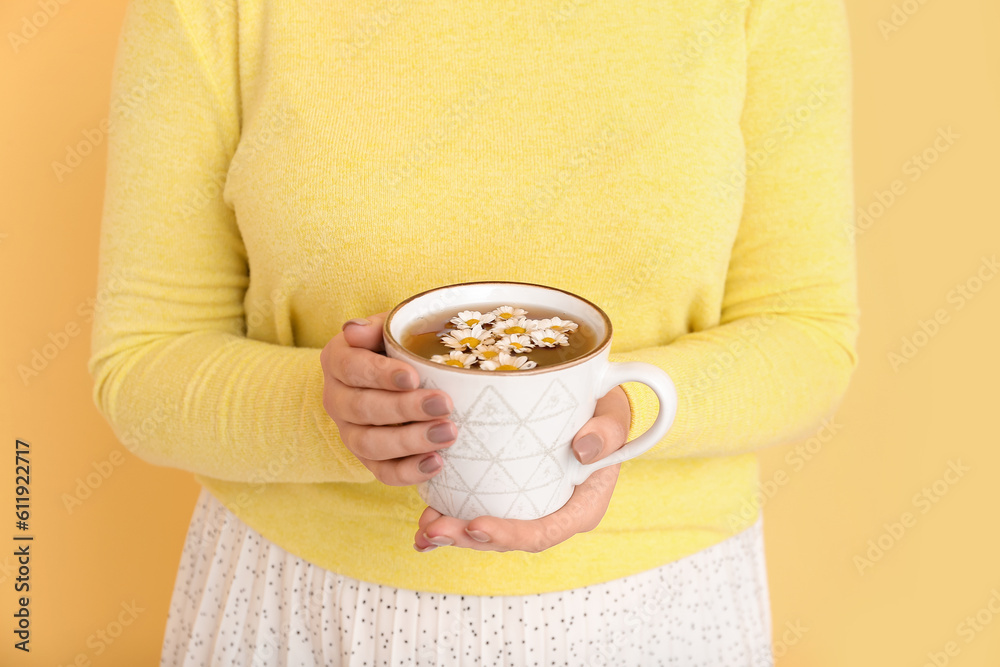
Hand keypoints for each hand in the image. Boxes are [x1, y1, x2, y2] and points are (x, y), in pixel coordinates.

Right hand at [320, 311, 457, 484]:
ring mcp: (349, 432)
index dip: (381, 375)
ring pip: (370, 444)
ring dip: (410, 441)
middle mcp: (337, 398)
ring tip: (448, 433)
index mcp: (338, 360)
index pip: (353, 368)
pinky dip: (409, 472)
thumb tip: (354, 330)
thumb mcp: (389, 327)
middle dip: (405, 408)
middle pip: (363, 409)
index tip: (413, 377)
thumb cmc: (397, 345)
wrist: (399, 373)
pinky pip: (382, 472)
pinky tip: (437, 463)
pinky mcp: (368, 459)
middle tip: (444, 404)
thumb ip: (375, 327)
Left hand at [413, 385, 631, 552]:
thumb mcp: (614, 418)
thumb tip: (583, 450)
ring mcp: (530, 507)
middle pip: (508, 538)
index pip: (544, 532)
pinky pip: (481, 511)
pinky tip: (425, 519)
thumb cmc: (605, 413)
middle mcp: (553, 515)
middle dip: (467, 538)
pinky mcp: (512, 495)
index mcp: (581, 508)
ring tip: (424, 528)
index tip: (477, 525)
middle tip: (433, 529)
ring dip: (454, 532)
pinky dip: (453, 516)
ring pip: (490, 530)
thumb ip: (607, 433)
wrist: (597, 406)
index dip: (509, 534)